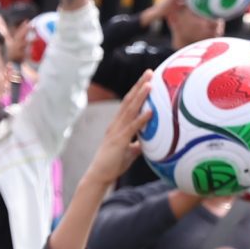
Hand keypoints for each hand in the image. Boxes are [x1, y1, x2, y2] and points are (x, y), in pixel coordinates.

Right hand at [86, 72, 154, 186]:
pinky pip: (132, 128)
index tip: (147, 79)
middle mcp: (116, 125)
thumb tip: (150, 141)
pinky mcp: (119, 141)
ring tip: (150, 84)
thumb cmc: (112, 164)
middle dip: (139, 86)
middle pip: (129, 101)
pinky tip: (151, 111)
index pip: (129, 104)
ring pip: (130, 110)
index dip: (138, 91)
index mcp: (118, 125)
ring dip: (140, 96)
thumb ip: (139, 143)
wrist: (98, 176)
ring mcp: (117, 132)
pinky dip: (142, 119)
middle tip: (149, 72)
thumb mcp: (129, 151)